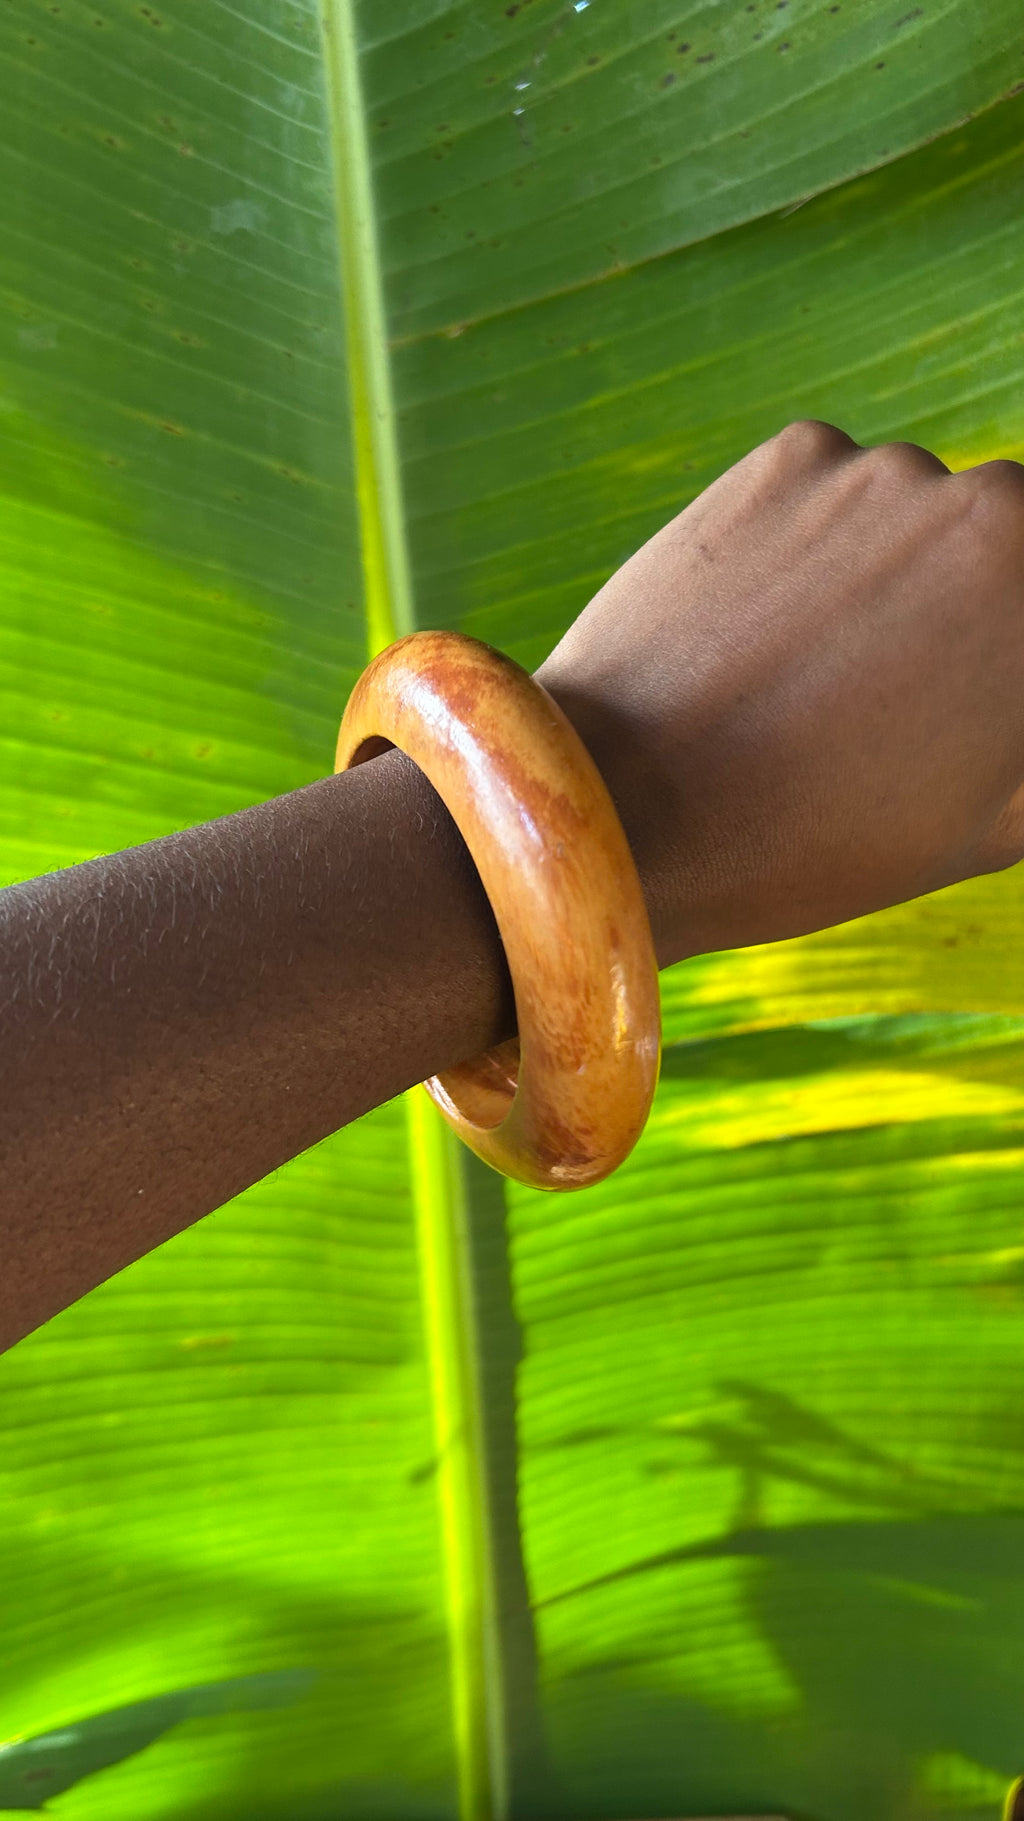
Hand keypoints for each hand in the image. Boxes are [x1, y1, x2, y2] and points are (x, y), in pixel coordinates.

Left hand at [535, 421, 1023, 968]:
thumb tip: (1012, 687)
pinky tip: (757, 627)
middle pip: (997, 547)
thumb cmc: (820, 842)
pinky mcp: (794, 456)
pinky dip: (802, 544)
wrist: (632, 806)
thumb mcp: (993, 826)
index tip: (955, 699)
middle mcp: (997, 508)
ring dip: (881, 572)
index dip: (992, 664)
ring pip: (911, 517)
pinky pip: (825, 493)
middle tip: (888, 695)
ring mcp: (890, 470)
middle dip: (958, 610)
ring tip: (805, 675)